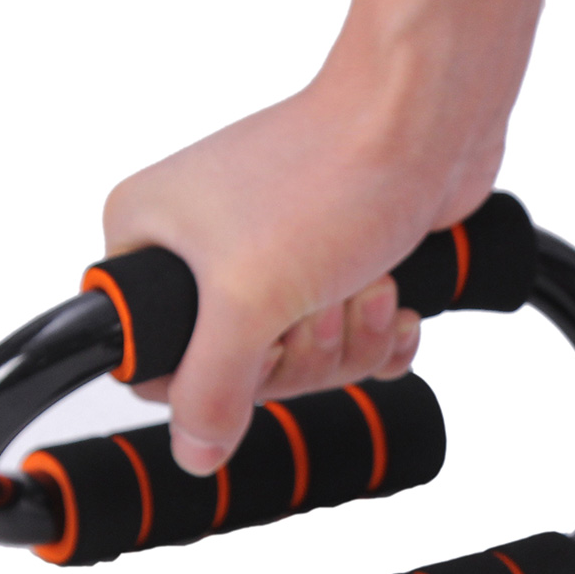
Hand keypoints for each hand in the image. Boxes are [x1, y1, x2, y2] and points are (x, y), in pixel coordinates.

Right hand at [101, 0, 541, 473]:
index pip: (154, 362)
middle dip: (301, 353)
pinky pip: (350, 344)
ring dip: (348, 339)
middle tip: (315, 304)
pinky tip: (392, 299)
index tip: (253, 346)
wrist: (423, 122)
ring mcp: (273, 257)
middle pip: (242, 373)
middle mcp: (204, 249)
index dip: (215, 379)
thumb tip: (193, 452)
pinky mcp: (335, 265)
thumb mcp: (248, 302)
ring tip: (362, 285)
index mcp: (151, 240)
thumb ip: (212, 389)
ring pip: (302, 361)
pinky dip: (379, 334)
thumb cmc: (328, 177)